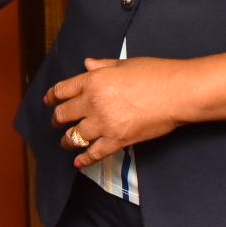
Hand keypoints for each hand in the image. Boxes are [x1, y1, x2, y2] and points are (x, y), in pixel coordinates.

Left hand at [44, 56, 187, 168]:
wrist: (177, 93)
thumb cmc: (155, 74)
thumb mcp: (124, 64)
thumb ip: (102, 66)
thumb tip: (87, 64)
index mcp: (94, 80)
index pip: (63, 90)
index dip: (52, 97)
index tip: (48, 102)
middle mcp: (93, 102)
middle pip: (64, 115)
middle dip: (57, 120)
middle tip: (57, 123)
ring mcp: (104, 123)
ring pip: (75, 136)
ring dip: (68, 141)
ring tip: (66, 142)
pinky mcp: (117, 140)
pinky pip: (94, 153)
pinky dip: (84, 159)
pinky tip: (79, 162)